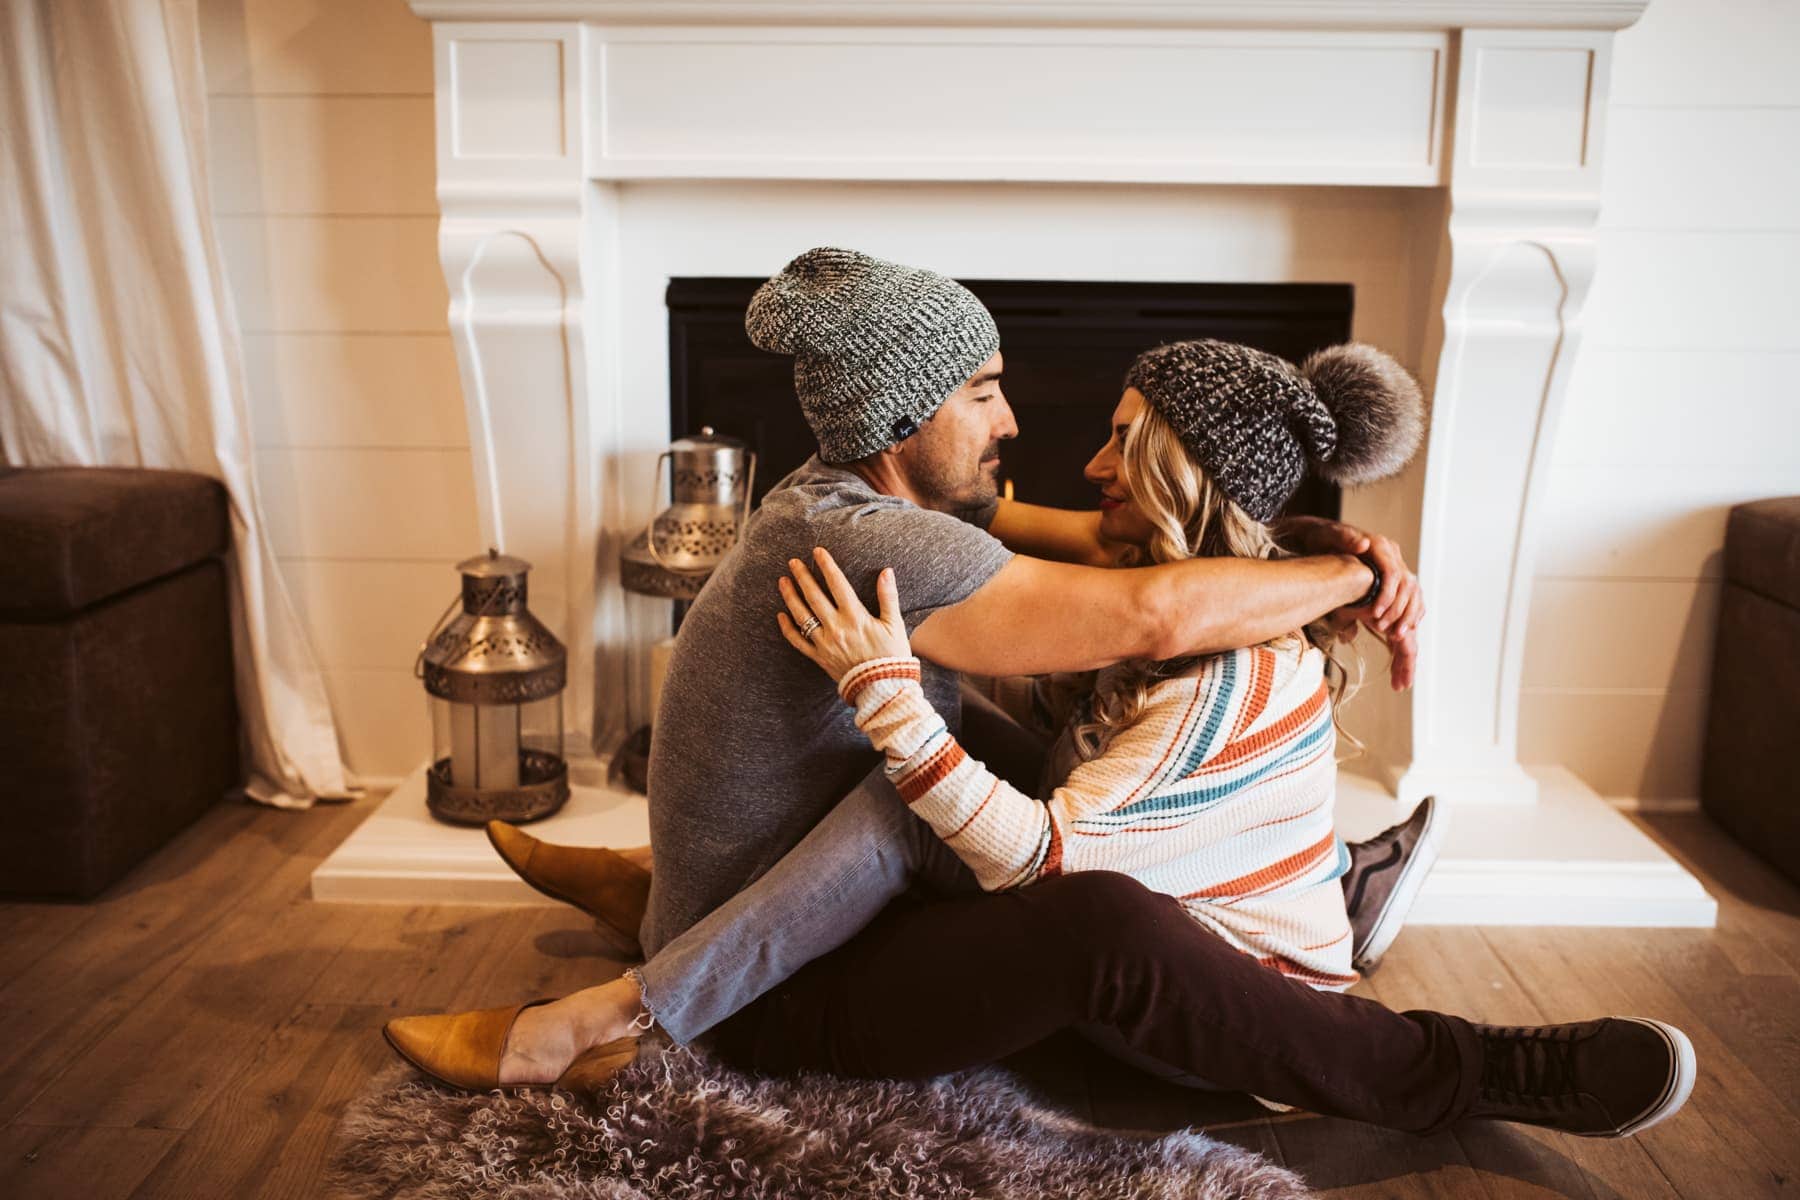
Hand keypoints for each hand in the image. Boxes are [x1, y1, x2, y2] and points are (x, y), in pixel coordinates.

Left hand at [777, 547, 911, 683]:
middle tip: (793, 562)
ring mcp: (825, 643)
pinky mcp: (820, 658)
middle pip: (814, 596)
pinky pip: (798, 642)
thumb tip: (886, 571)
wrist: (884, 689)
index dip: (827, 566)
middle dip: (803, 577)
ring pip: (802, 616)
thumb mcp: (894, 624)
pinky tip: (781, 615)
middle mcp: (836, 628)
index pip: (837, 584)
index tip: (817, 551)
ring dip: (790, 597)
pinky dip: (787, 628)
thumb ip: (888, 597)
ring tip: (782, 582)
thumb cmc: (892, 656)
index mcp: (855, 617)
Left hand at [1277, 516, 1422, 634]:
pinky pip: (1410, 596)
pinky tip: (1403, 629)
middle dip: (1398, 611)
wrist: (1320, 537)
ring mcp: (1395, 565)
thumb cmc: (1322, 538)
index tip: (1375, 615)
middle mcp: (1391, 554)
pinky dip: (1409, 613)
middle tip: (1386, 631)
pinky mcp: (1394, 576)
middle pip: (1407, 585)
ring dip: (1407, 615)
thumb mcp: (1328, 536)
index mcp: (1380, 545)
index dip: (1387, 596)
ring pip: (1413, 592)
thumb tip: (1363, 544)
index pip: (1393, 573)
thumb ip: (1345, 538)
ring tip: (1396, 635)